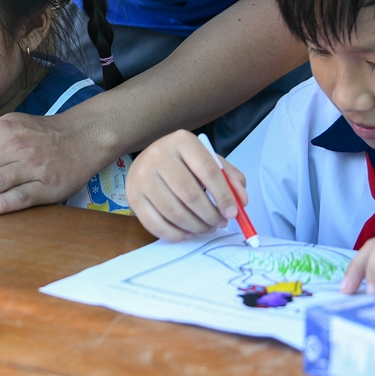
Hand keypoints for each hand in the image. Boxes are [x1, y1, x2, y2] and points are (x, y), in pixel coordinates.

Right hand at [126, 130, 247, 240]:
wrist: (148, 159)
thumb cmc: (184, 162)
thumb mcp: (208, 160)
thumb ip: (230, 178)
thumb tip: (241, 202)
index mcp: (182, 141)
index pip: (208, 170)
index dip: (223, 195)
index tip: (233, 212)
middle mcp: (158, 155)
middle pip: (190, 194)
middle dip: (210, 215)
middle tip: (221, 223)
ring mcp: (142, 177)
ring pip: (174, 212)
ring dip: (196, 226)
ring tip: (207, 227)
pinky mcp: (133, 197)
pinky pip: (156, 225)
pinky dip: (176, 234)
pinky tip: (188, 232)